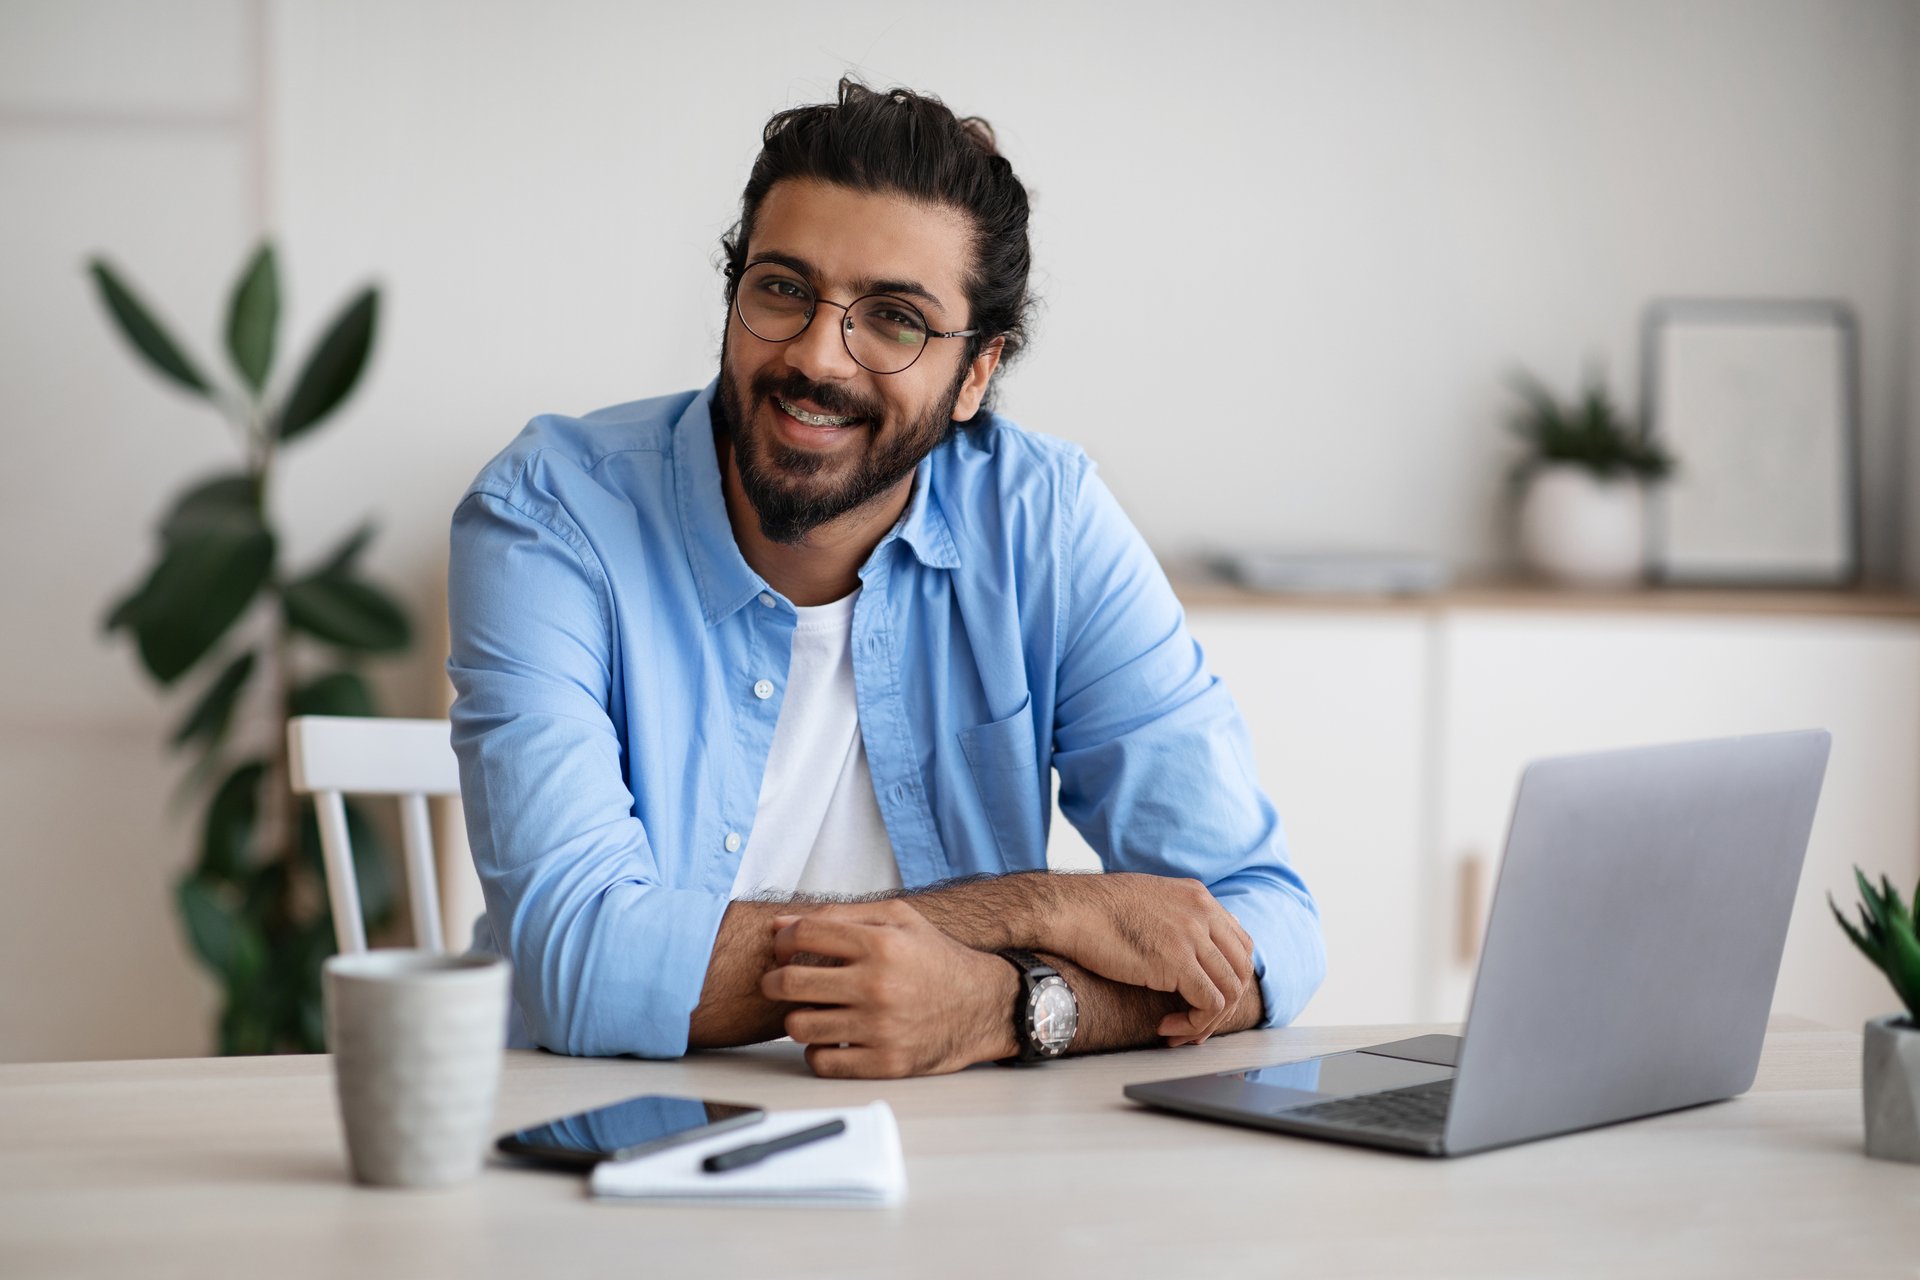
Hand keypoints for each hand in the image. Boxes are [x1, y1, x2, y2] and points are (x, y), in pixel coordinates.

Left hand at [761, 899, 1017, 1077]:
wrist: (982, 1005)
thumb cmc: (935, 958)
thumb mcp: (899, 919)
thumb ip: (840, 915)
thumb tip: (781, 925)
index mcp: (880, 943)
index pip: (802, 936)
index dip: (782, 942)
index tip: (783, 951)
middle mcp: (877, 985)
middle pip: (790, 983)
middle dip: (774, 981)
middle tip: (780, 983)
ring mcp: (880, 1028)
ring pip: (799, 1026)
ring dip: (798, 1018)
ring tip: (814, 1011)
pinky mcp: (885, 1063)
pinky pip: (822, 1062)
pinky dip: (818, 1051)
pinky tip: (832, 1038)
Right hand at [1058, 874, 1254, 1044]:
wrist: (1069, 909)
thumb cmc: (1093, 909)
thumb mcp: (1148, 900)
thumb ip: (1174, 918)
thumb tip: (1184, 947)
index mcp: (1197, 896)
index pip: (1240, 943)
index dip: (1228, 978)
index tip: (1203, 998)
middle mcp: (1203, 912)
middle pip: (1242, 969)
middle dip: (1224, 1004)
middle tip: (1193, 1023)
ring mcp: (1193, 936)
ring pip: (1231, 990)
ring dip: (1208, 1020)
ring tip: (1177, 1030)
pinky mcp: (1178, 962)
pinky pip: (1210, 1004)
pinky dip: (1195, 1024)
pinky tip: (1166, 1027)